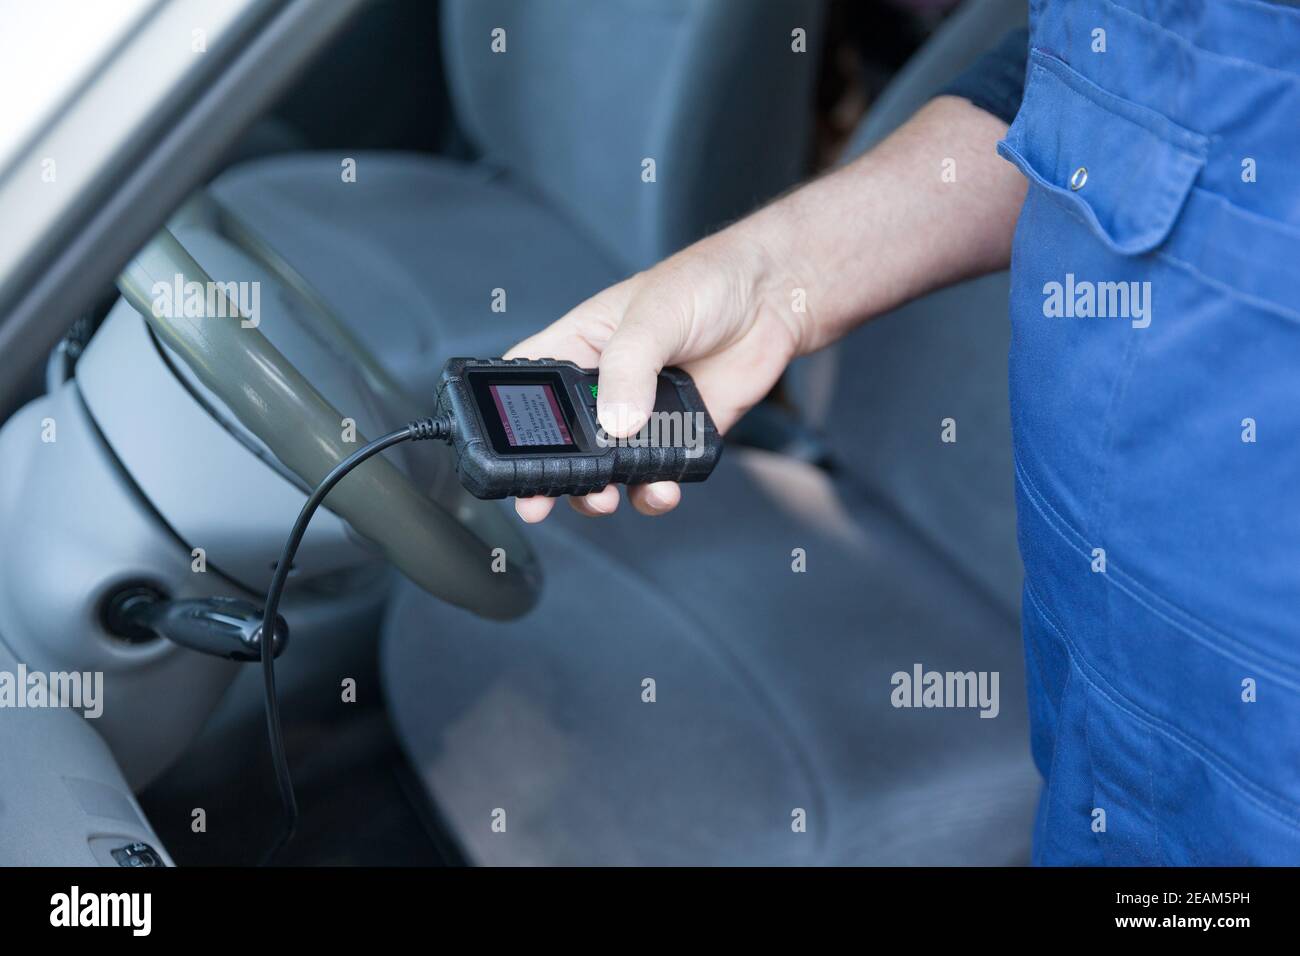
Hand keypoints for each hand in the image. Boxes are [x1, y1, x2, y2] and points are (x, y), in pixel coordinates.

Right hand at [504, 229, 801, 521]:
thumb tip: (614, 423)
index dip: (510, 418)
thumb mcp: (653, 315)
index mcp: (581, 347)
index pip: (528, 384)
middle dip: (551, 474)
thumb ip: (628, 369)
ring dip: (602, 491)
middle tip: (542, 500)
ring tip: (606, 498)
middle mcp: (604, 386)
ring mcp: (641, 414)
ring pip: (606, 468)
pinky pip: (657, 475)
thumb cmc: (707, 282)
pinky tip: (662, 488)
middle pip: (561, 440)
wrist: (774, 300)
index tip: (503, 454)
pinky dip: (655, 491)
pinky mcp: (678, 435)